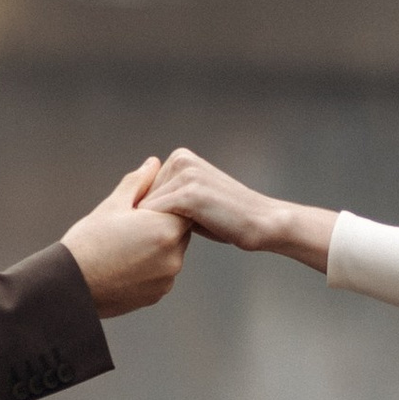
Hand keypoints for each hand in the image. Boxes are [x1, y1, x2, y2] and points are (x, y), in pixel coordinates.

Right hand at [61, 158, 189, 317]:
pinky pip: (161, 273)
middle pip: (180, 231)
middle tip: (132, 224)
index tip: (143, 205)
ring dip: (156, 246)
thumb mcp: (113, 204)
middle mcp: (173, 257)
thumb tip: (153, 164)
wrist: (69, 285)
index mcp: (165, 230)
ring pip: (171, 253)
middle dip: (161, 224)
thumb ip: (138, 182)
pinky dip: (149, 266)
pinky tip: (124, 262)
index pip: (184, 208)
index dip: (165, 203)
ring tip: (125, 245)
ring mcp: (166, 279)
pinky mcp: (157, 295)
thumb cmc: (88, 243)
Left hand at [147, 149, 334, 270]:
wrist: (262, 223)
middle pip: (140, 198)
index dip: (147, 215)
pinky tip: (174, 242)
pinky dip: (158, 233)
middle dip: (148, 220)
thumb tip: (136, 209)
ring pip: (145, 209)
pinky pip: (155, 216)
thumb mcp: (193, 202)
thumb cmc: (227, 220)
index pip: (143, 190)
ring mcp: (185, 174)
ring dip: (153, 228)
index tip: (157, 229)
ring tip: (174, 238)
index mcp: (180, 157)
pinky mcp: (189, 192)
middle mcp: (180, 159)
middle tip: (167, 236)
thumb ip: (168, 198)